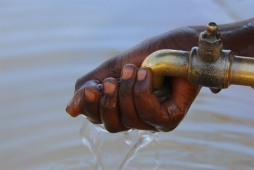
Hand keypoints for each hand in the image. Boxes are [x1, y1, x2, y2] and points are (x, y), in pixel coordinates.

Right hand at [65, 26, 201, 131]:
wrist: (174, 46)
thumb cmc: (146, 57)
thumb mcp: (112, 69)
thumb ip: (90, 88)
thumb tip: (69, 111)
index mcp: (120, 107)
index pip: (97, 118)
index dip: (90, 106)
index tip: (92, 87)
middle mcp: (135, 118)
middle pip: (111, 126)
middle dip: (109, 101)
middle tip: (113, 80)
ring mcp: (152, 121)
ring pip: (130, 119)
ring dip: (128, 91)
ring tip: (134, 70)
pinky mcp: (169, 119)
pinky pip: (150, 115)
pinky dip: (143, 92)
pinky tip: (147, 75)